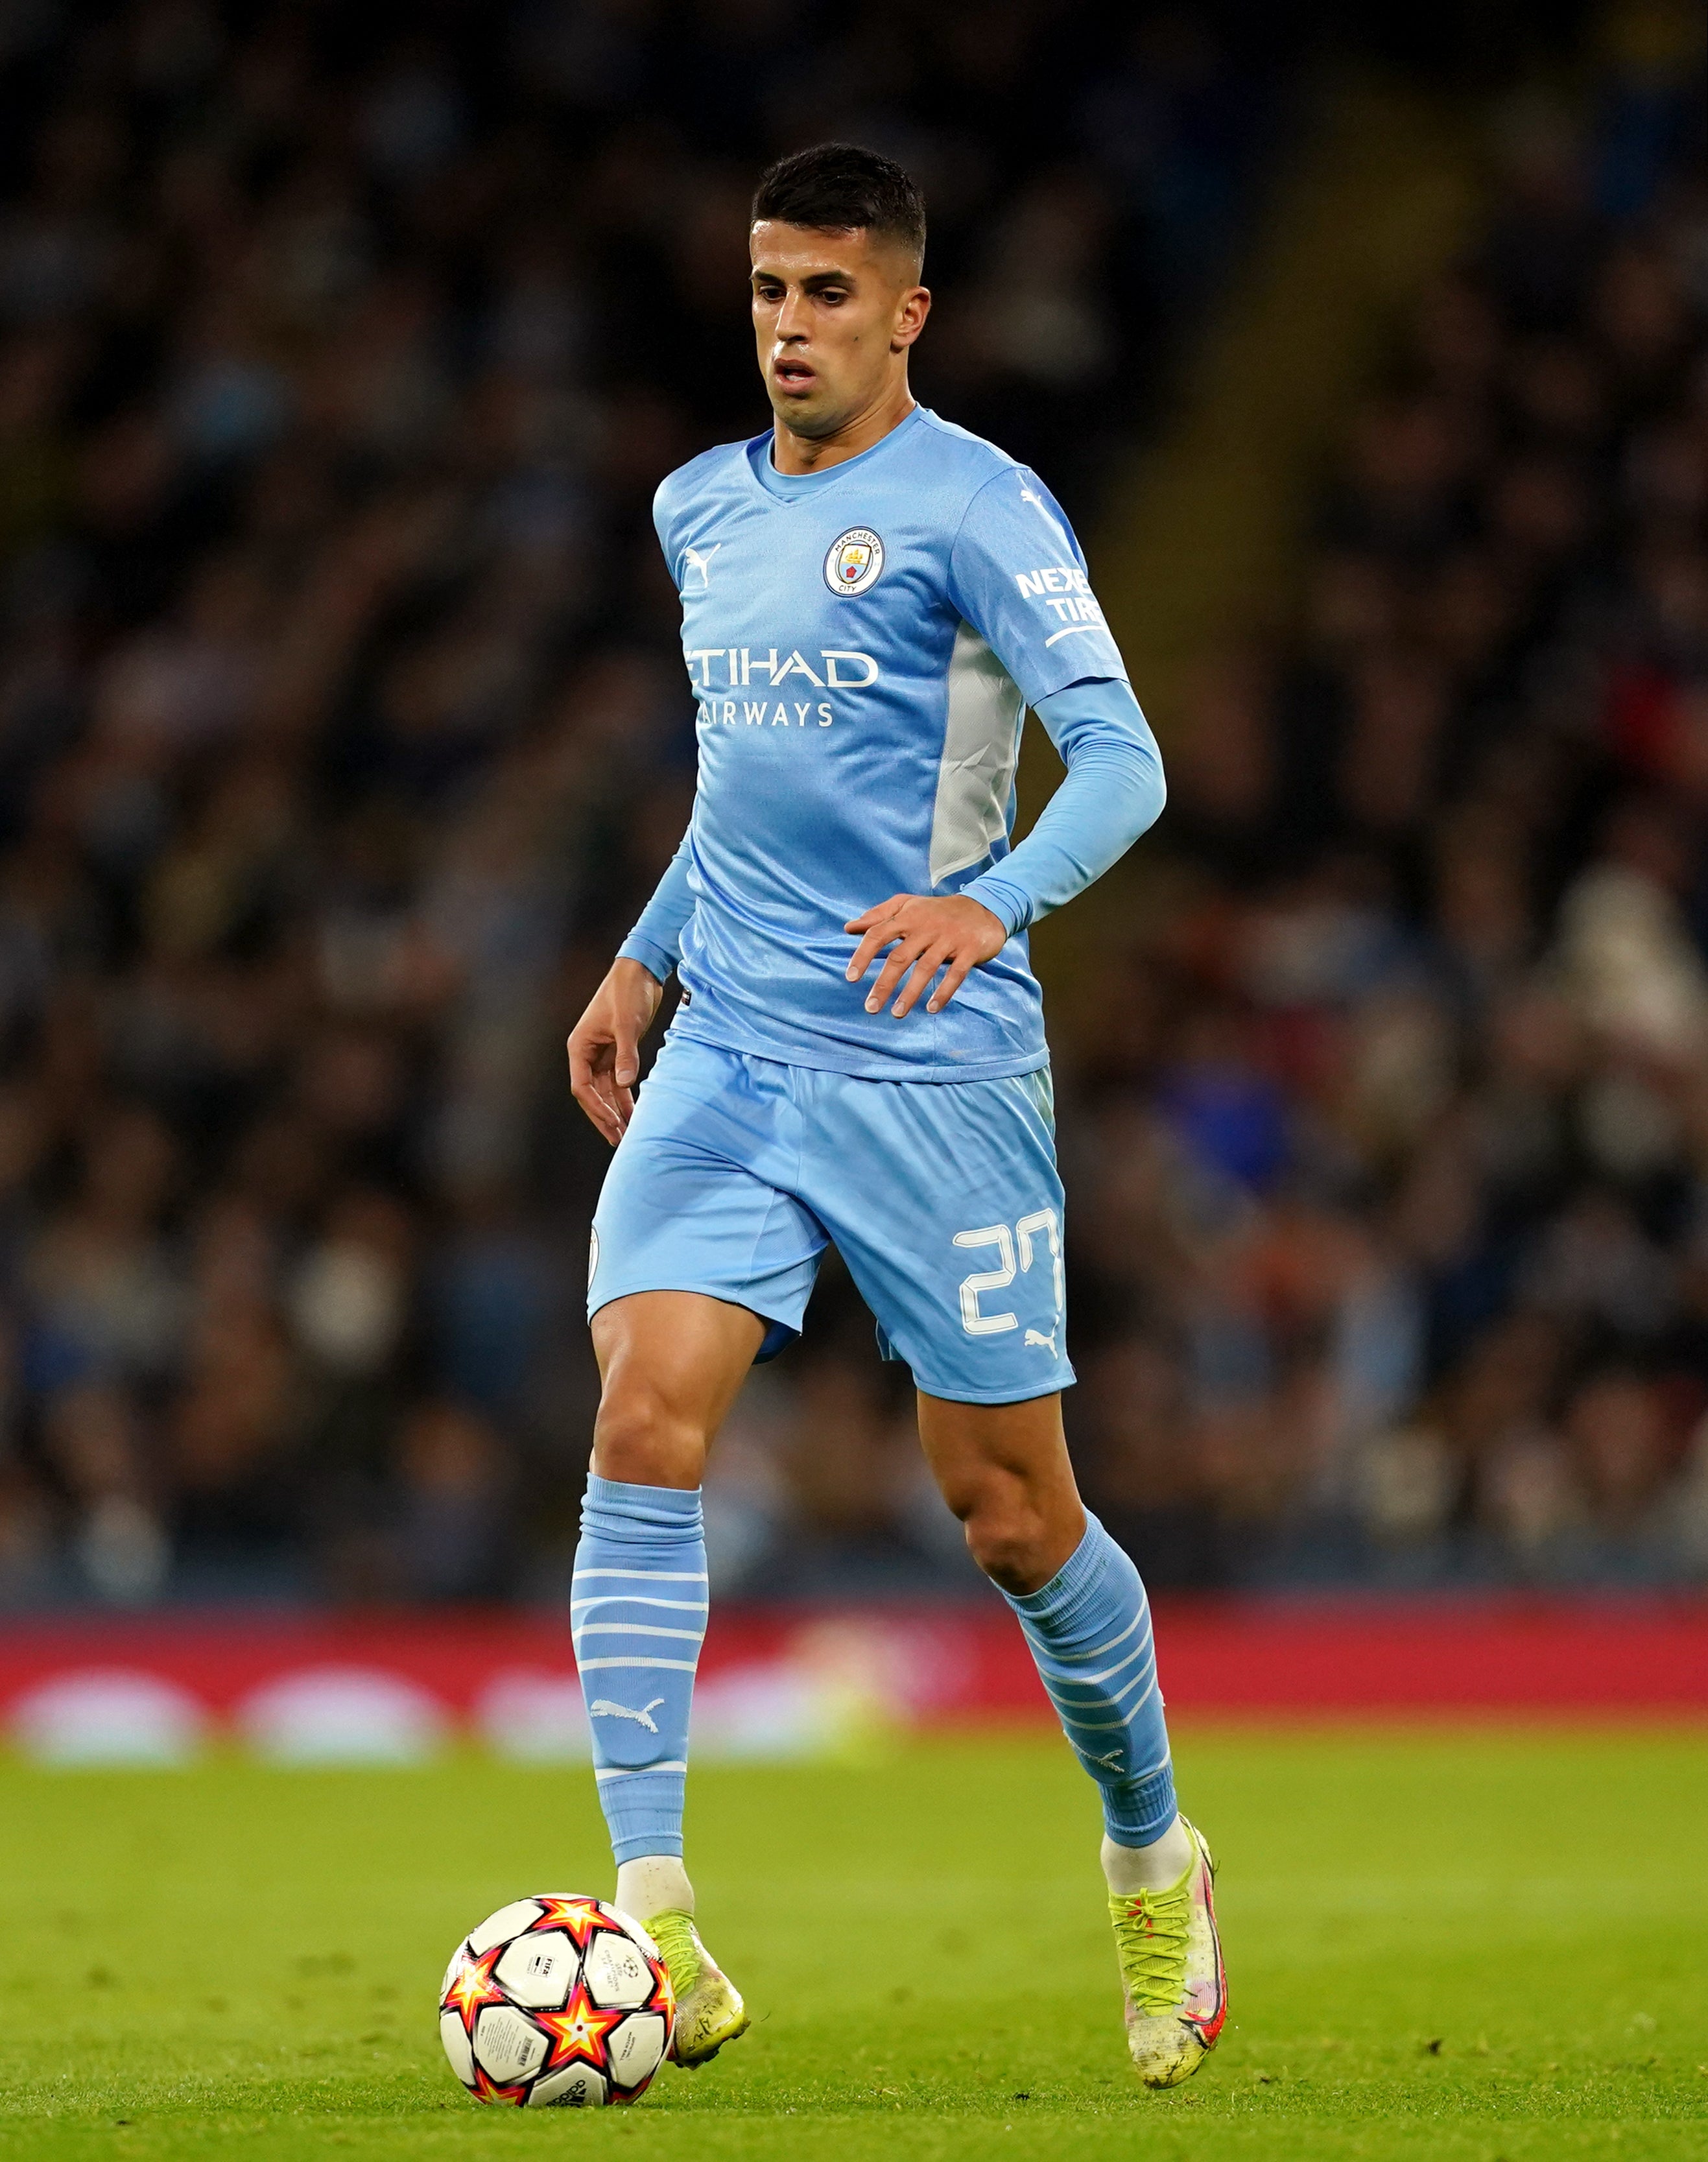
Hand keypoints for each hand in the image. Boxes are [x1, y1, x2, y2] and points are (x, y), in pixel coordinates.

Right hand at [567, 958, 664, 1145]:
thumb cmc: (628, 992)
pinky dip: (626, 1097)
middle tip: (619, 1139)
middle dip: (605, 1116)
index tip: (613, 1123)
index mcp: (580, 1047)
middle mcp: (587, 1053)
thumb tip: (625, 1084)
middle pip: (592, 1094)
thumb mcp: (627, 1024)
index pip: (582, 1086)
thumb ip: (626, 1054)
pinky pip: (618, 1082)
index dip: (596, 1108)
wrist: (641, 972)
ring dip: (616, 1110)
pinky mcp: (618, 1052)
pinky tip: (635, 1114)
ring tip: (628, 1133)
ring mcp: (602, 1054)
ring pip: (605, 1091)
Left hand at [844, 893, 1008, 1017]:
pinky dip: (944, 992)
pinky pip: (956, 974)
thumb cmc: (936, 911)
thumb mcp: (907, 905)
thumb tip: (849, 928)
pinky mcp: (970, 950)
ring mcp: (949, 939)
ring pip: (926, 968)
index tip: (851, 978)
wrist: (983, 907)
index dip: (863, 955)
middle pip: (900, 956)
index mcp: (908, 916)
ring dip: (910, 993)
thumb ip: (878, 915)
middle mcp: (927, 927)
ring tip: (896, 1013)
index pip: (879, 934)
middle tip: (871, 1007)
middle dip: (884, 984)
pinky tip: (931, 1008)